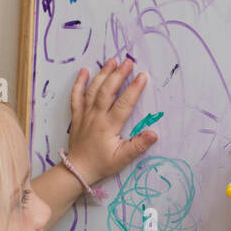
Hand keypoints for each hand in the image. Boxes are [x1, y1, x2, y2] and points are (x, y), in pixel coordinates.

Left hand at [67, 55, 158, 183]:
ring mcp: (85, 114)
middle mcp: (96, 117)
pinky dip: (79, 83)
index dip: (133, 89)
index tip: (142, 76)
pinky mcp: (77, 116)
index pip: (123, 104)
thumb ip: (138, 146)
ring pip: (93, 90)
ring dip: (102, 74)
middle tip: (128, 62)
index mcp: (108, 126)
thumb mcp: (122, 159)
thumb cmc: (101, 164)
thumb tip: (154, 134)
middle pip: (107, 91)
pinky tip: (84, 71)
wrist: (77, 170)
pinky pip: (76, 96)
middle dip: (118, 75)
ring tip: (112, 61)